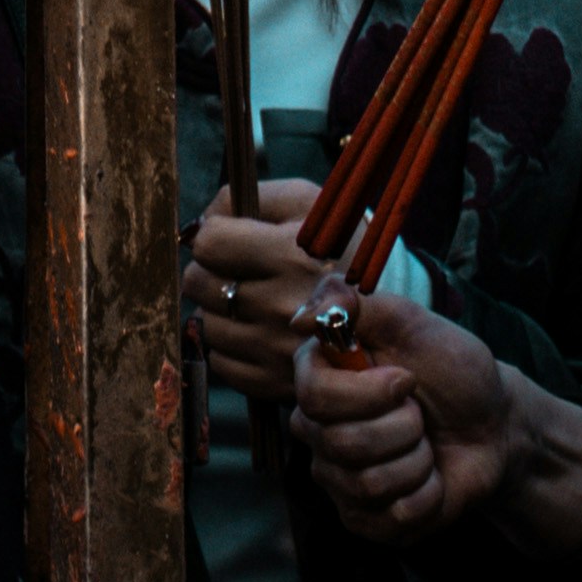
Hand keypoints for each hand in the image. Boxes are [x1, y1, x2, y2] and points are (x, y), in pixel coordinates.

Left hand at [181, 193, 346, 399]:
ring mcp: (273, 349)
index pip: (208, 244)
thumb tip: (200, 221)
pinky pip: (219, 361)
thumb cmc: (336, 247)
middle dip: (209, 271)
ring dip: (218, 309)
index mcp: (288, 255)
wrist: (384, 319)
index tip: (226, 239)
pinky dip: (228, 344)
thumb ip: (248, 198)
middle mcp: (278, 305)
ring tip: (250, 299)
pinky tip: (253, 329)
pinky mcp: (271, 382)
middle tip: (235, 269)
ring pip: (205, 323)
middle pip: (198, 284)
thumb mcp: (305, 203)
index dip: (211, 237)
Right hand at [286, 269, 581, 547]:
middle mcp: (319, 432)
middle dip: (403, 426)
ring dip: (418, 460)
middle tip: (421, 413)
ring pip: (368, 484)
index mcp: (320, 378)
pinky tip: (432, 477)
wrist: (492, 425)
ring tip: (426, 443)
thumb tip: (302, 317)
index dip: (365, 393)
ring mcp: (340, 481)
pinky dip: (428, 495)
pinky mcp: (367, 521)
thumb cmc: (449, 369)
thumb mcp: (410, 322)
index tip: (406, 379)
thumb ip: (355, 303)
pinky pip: (393, 518)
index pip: (312, 396)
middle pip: (341, 444)